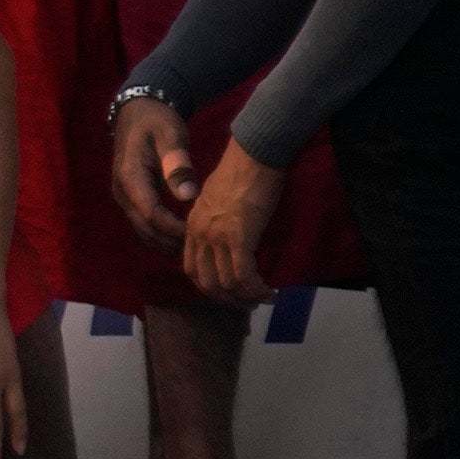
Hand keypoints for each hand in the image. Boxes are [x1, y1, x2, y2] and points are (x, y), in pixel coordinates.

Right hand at [106, 93, 198, 254]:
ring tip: (192, 250)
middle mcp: (122, 191)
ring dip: (164, 243)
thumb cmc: (156, 121)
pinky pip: (143, 224)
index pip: (150, 211)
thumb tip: (188, 196)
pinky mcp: (131, 199)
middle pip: (143, 227)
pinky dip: (160, 236)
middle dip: (170, 241)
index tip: (198, 233)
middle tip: (199, 249)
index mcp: (130, 176)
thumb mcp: (170, 135)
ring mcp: (124, 197)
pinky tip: (181, 240)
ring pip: (141, 230)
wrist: (137, 113)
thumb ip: (177, 165)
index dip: (173, 227)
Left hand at [181, 135, 286, 303]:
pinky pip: (242, 275)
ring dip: (244, 297)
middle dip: (225, 298)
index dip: (208, 285)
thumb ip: (216, 221)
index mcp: (192, 226)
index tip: (227, 292)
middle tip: (246, 303)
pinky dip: (254, 288)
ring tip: (262, 299)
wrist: (253, 156)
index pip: (191, 267)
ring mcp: (216, 237)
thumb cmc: (242, 173)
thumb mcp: (218, 201)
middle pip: (204, 281)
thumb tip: (229, 237)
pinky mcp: (238, 237)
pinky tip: (268, 291)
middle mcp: (199, 234)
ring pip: (224, 282)